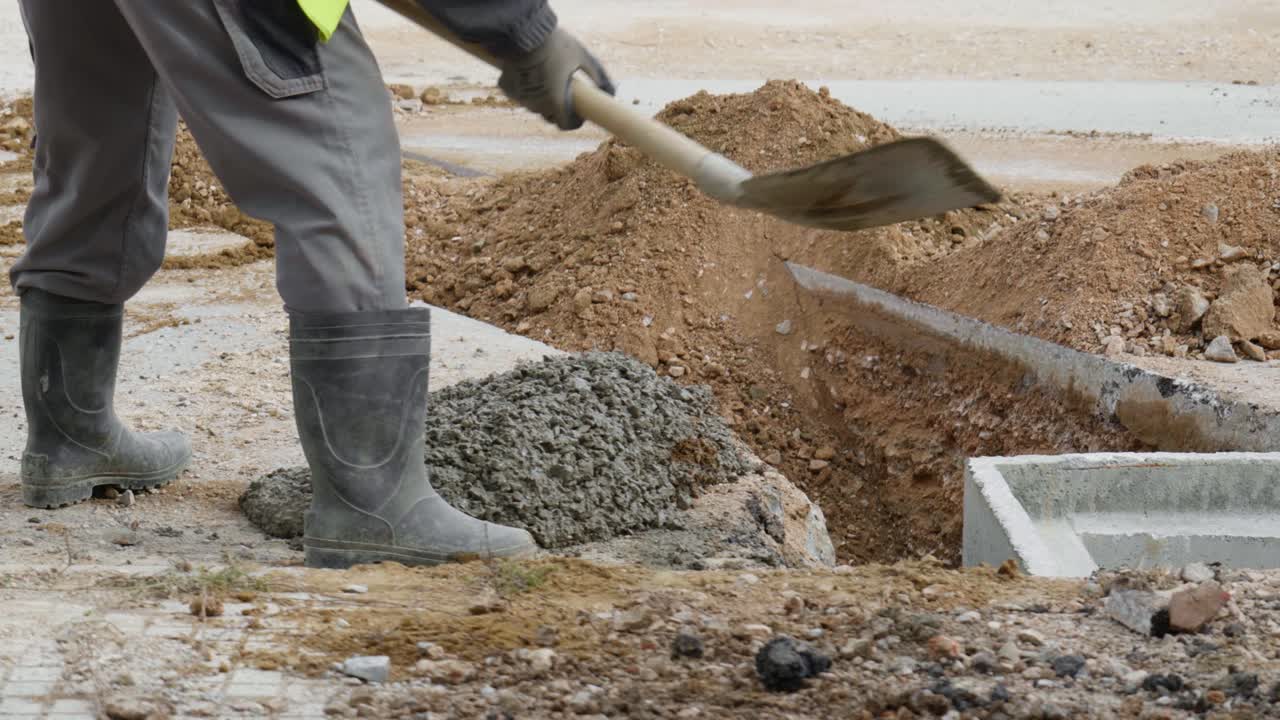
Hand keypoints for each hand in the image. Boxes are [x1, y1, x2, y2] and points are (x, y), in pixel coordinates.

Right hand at [498, 26, 614, 130]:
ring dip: (543, 100)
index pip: (566, 125)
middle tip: (565, 93)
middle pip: (551, 116)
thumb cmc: (556, 44)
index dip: (575, 121)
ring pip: (535, 106)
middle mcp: (536, 105)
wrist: (522, 31)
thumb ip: (599, 76)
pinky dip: (526, 88)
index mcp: (556, 102)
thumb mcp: (583, 57)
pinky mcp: (507, 88)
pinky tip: (531, 74)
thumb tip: (613, 91)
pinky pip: (520, 94)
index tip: (579, 112)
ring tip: (549, 80)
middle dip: (560, 109)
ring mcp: (520, 98)